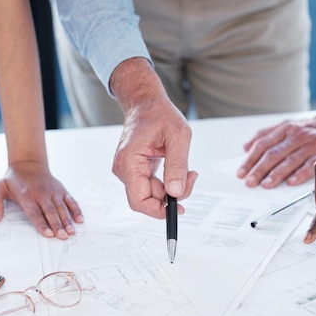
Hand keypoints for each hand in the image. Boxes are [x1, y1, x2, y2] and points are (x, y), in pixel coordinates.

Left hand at [0, 161, 82, 238]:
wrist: (28, 163)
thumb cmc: (13, 179)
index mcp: (26, 196)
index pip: (35, 213)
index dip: (42, 224)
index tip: (48, 234)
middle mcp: (42, 194)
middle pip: (51, 212)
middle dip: (58, 225)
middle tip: (63, 236)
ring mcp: (53, 192)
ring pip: (61, 208)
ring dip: (67, 221)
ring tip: (71, 232)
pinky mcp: (61, 190)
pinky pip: (70, 201)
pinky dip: (76, 210)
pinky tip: (80, 220)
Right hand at [110, 58, 197, 218]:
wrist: (146, 104)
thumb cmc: (160, 115)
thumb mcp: (178, 137)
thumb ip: (177, 166)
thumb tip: (176, 192)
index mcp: (129, 163)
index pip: (139, 201)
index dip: (158, 211)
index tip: (178, 209)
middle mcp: (124, 170)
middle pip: (147, 199)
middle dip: (171, 196)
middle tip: (191, 179)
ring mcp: (128, 171)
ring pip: (151, 194)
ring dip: (171, 189)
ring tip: (188, 171)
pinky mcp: (135, 170)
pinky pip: (151, 186)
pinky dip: (167, 182)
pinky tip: (179, 169)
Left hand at [237, 110, 315, 187]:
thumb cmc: (309, 127)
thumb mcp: (286, 124)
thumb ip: (265, 134)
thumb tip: (245, 146)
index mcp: (285, 128)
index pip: (263, 144)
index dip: (250, 159)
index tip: (242, 172)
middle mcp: (296, 136)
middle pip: (274, 153)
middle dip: (259, 169)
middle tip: (250, 182)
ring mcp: (310, 145)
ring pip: (290, 160)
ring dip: (276, 174)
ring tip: (266, 184)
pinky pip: (310, 165)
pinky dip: (300, 174)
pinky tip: (291, 182)